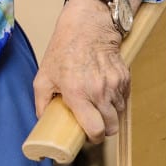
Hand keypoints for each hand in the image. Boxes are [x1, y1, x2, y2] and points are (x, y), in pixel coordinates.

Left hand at [33, 0, 127, 143]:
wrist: (87, 28)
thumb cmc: (63, 50)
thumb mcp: (43, 75)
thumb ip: (40, 101)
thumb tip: (42, 120)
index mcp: (77, 93)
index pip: (95, 129)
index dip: (92, 138)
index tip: (86, 136)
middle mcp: (99, 91)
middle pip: (111, 127)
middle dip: (103, 130)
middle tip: (92, 124)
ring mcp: (114, 85)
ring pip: (118, 114)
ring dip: (109, 114)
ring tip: (95, 105)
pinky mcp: (125, 78)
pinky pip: (123, 99)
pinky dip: (115, 101)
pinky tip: (102, 92)